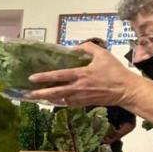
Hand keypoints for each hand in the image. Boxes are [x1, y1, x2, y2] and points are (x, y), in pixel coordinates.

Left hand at [26, 43, 142, 108]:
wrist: (126, 90)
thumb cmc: (115, 71)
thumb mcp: (103, 54)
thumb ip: (88, 48)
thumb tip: (74, 48)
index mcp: (81, 75)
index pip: (59, 76)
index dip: (44, 77)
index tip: (31, 78)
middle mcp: (78, 88)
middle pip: (54, 92)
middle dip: (38, 93)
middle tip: (26, 94)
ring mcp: (80, 98)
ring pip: (59, 99)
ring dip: (47, 98)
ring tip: (35, 96)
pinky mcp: (83, 104)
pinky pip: (67, 103)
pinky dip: (59, 101)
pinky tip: (53, 99)